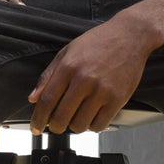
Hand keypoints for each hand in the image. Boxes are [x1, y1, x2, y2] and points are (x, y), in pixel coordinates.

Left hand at [27, 18, 154, 134]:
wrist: (129, 36)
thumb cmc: (98, 42)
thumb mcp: (67, 52)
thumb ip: (48, 75)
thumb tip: (33, 98)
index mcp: (69, 67)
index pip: (47, 101)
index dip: (38, 119)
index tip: (36, 128)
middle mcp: (84, 80)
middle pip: (61, 117)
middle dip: (55, 127)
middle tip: (56, 125)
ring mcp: (102, 91)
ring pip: (80, 125)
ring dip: (74, 126)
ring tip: (76, 117)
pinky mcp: (118, 99)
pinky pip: (100, 124)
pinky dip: (92, 126)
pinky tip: (91, 116)